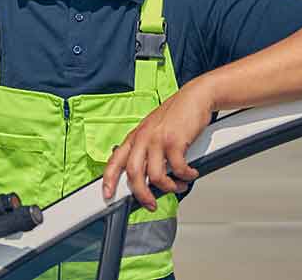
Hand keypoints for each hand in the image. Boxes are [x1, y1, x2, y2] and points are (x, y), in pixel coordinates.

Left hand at [102, 82, 212, 209]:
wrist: (194, 97)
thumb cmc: (176, 115)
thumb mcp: (153, 130)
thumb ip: (147, 150)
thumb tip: (147, 176)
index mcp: (135, 137)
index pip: (115, 160)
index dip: (108, 179)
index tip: (106, 194)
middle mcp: (143, 138)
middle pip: (134, 174)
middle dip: (142, 195)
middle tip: (151, 204)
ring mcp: (158, 139)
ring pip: (156, 176)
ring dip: (169, 187)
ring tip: (178, 185)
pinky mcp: (175, 141)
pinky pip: (178, 169)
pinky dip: (186, 176)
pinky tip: (191, 173)